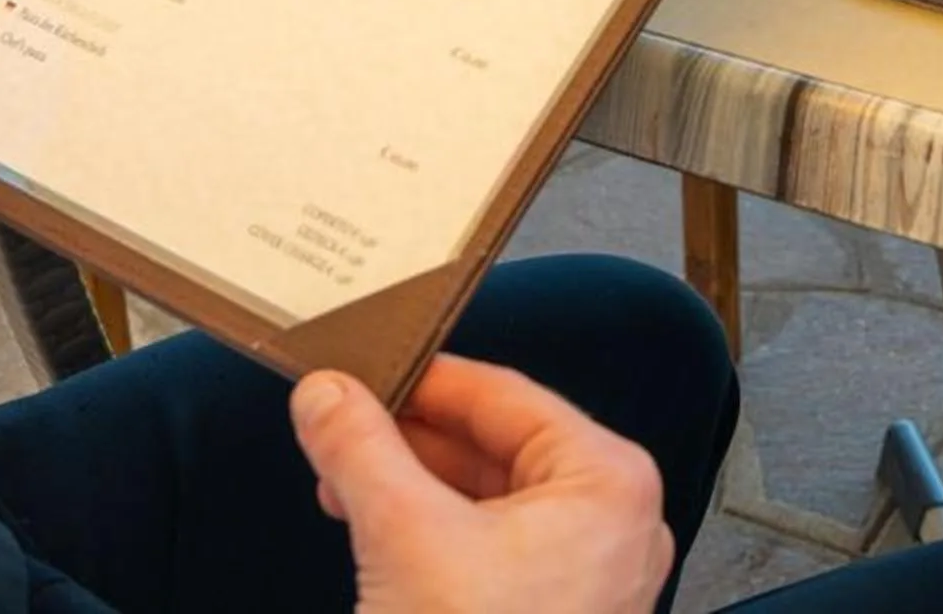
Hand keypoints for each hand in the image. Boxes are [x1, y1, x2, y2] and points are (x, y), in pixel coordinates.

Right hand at [290, 359, 673, 613]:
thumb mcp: (403, 537)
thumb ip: (361, 451)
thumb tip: (327, 395)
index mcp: (609, 481)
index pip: (507, 394)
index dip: (426, 376)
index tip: (368, 365)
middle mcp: (615, 524)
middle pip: (499, 446)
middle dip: (411, 436)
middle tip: (342, 420)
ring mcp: (592, 577)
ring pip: (491, 499)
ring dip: (414, 484)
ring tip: (344, 477)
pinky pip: (496, 549)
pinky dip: (435, 532)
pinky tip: (377, 530)